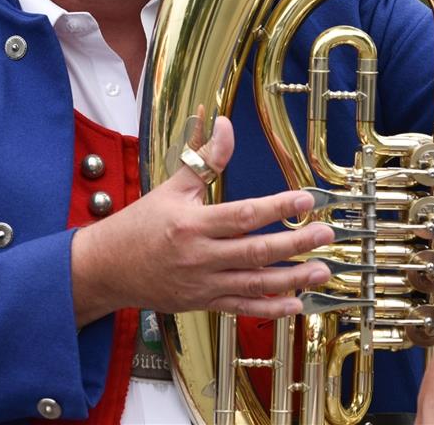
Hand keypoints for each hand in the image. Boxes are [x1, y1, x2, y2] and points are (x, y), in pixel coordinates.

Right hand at [71, 116, 334, 326]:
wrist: (108, 267)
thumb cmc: (140, 224)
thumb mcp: (172, 186)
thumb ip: (205, 159)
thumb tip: (225, 125)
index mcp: (192, 224)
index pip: (243, 214)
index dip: (277, 207)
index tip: (305, 200)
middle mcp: (199, 256)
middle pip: (255, 251)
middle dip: (295, 244)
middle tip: (325, 234)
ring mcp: (203, 283)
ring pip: (254, 283)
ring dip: (292, 278)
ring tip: (321, 270)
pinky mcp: (203, 302)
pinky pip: (242, 307)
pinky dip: (270, 308)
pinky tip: (295, 302)